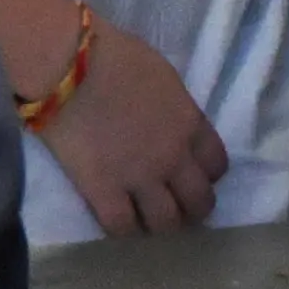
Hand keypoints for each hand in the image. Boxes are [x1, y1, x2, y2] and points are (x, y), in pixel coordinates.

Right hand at [36, 18, 229, 237]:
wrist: (71, 67)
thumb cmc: (116, 57)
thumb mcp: (164, 78)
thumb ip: (175, 107)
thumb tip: (171, 121)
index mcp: (190, 123)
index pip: (217, 164)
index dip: (208, 175)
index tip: (195, 177)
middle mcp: (173, 156)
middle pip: (199, 200)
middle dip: (193, 209)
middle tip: (178, 210)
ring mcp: (140, 177)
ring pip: (166, 223)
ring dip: (162, 226)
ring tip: (150, 223)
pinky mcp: (103, 190)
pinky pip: (122, 227)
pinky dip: (124, 231)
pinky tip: (119, 224)